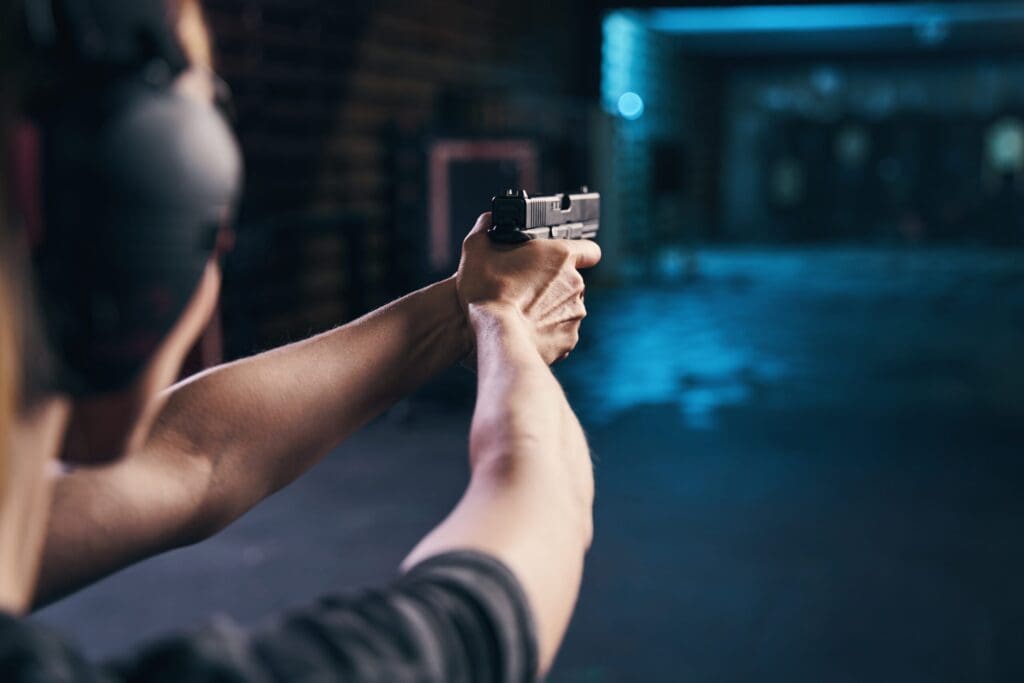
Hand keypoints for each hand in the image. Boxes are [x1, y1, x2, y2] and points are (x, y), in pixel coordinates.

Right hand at [456, 213, 601, 363]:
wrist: (494, 336)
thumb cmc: (486, 291)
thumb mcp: (476, 248)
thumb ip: (486, 227)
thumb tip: (489, 220)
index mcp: (560, 256)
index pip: (589, 250)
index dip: (579, 254)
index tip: (564, 260)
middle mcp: (575, 284)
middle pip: (572, 281)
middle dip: (554, 284)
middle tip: (527, 288)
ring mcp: (574, 313)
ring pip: (566, 308)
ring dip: (550, 309)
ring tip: (522, 312)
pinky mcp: (569, 339)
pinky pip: (560, 332)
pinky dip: (547, 331)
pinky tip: (526, 330)